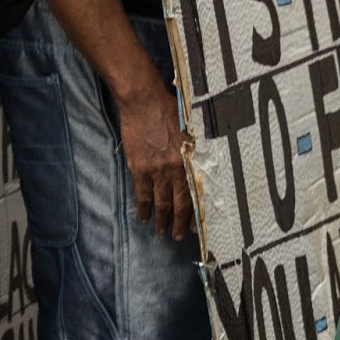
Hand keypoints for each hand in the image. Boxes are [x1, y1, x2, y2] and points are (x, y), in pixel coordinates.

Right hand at [117, 79, 194, 240]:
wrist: (144, 102)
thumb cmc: (170, 110)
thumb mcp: (190, 130)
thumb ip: (194, 151)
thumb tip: (199, 167)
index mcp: (190, 160)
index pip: (195, 193)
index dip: (194, 212)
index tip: (195, 227)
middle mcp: (175, 169)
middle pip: (178, 203)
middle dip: (178, 223)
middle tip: (177, 237)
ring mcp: (156, 170)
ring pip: (160, 202)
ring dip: (161, 219)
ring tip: (161, 231)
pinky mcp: (139, 167)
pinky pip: (142, 194)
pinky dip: (143, 208)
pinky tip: (143, 217)